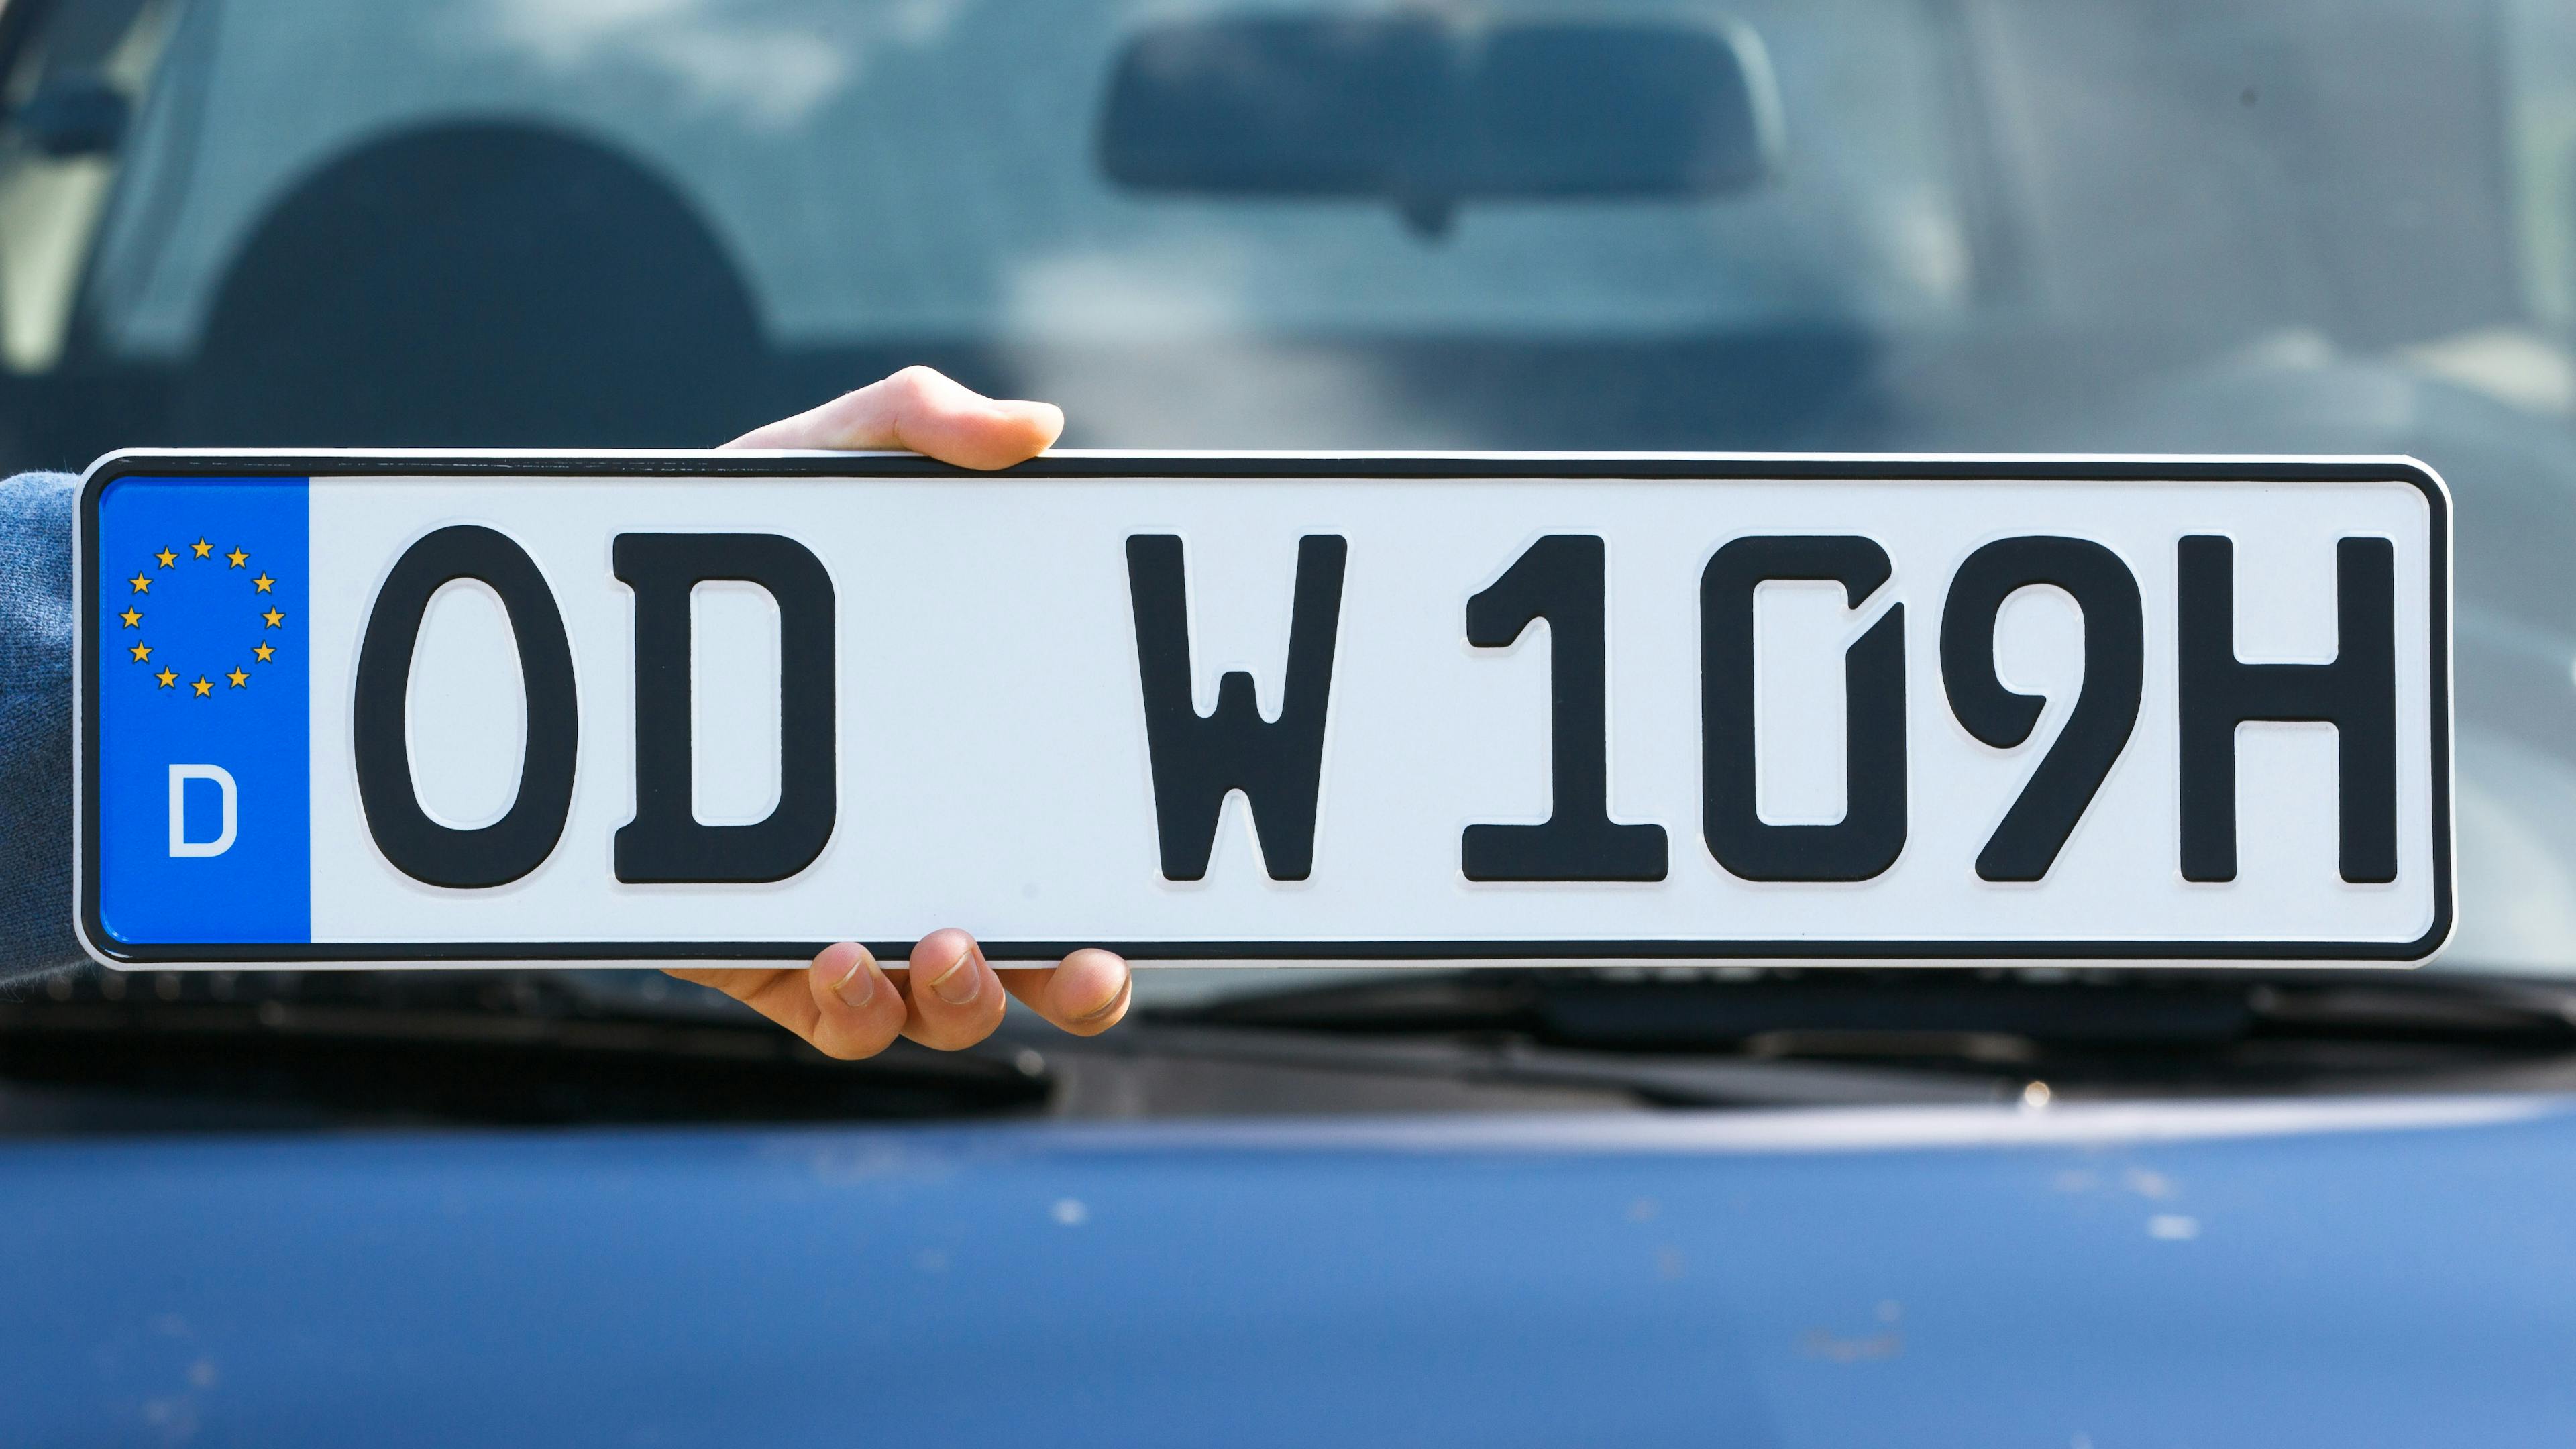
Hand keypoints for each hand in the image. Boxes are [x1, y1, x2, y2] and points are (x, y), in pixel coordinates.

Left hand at [665, 368, 1131, 1057]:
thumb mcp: (827, 463)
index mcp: (979, 776)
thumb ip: (917, 421)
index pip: (1080, 878)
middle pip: (1036, 973)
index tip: (1143, 922)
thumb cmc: (745, 537)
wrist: (590, 603)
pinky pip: (819, 1017)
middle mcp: (926, 865)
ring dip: (965, 1002)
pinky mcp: (744, 950)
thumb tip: (1033, 426)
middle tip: (1085, 966)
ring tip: (950, 948)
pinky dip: (851, 1007)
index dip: (1122, 927)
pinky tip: (844, 956)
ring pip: (932, 1013)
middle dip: (1077, 990)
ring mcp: (840, 915)